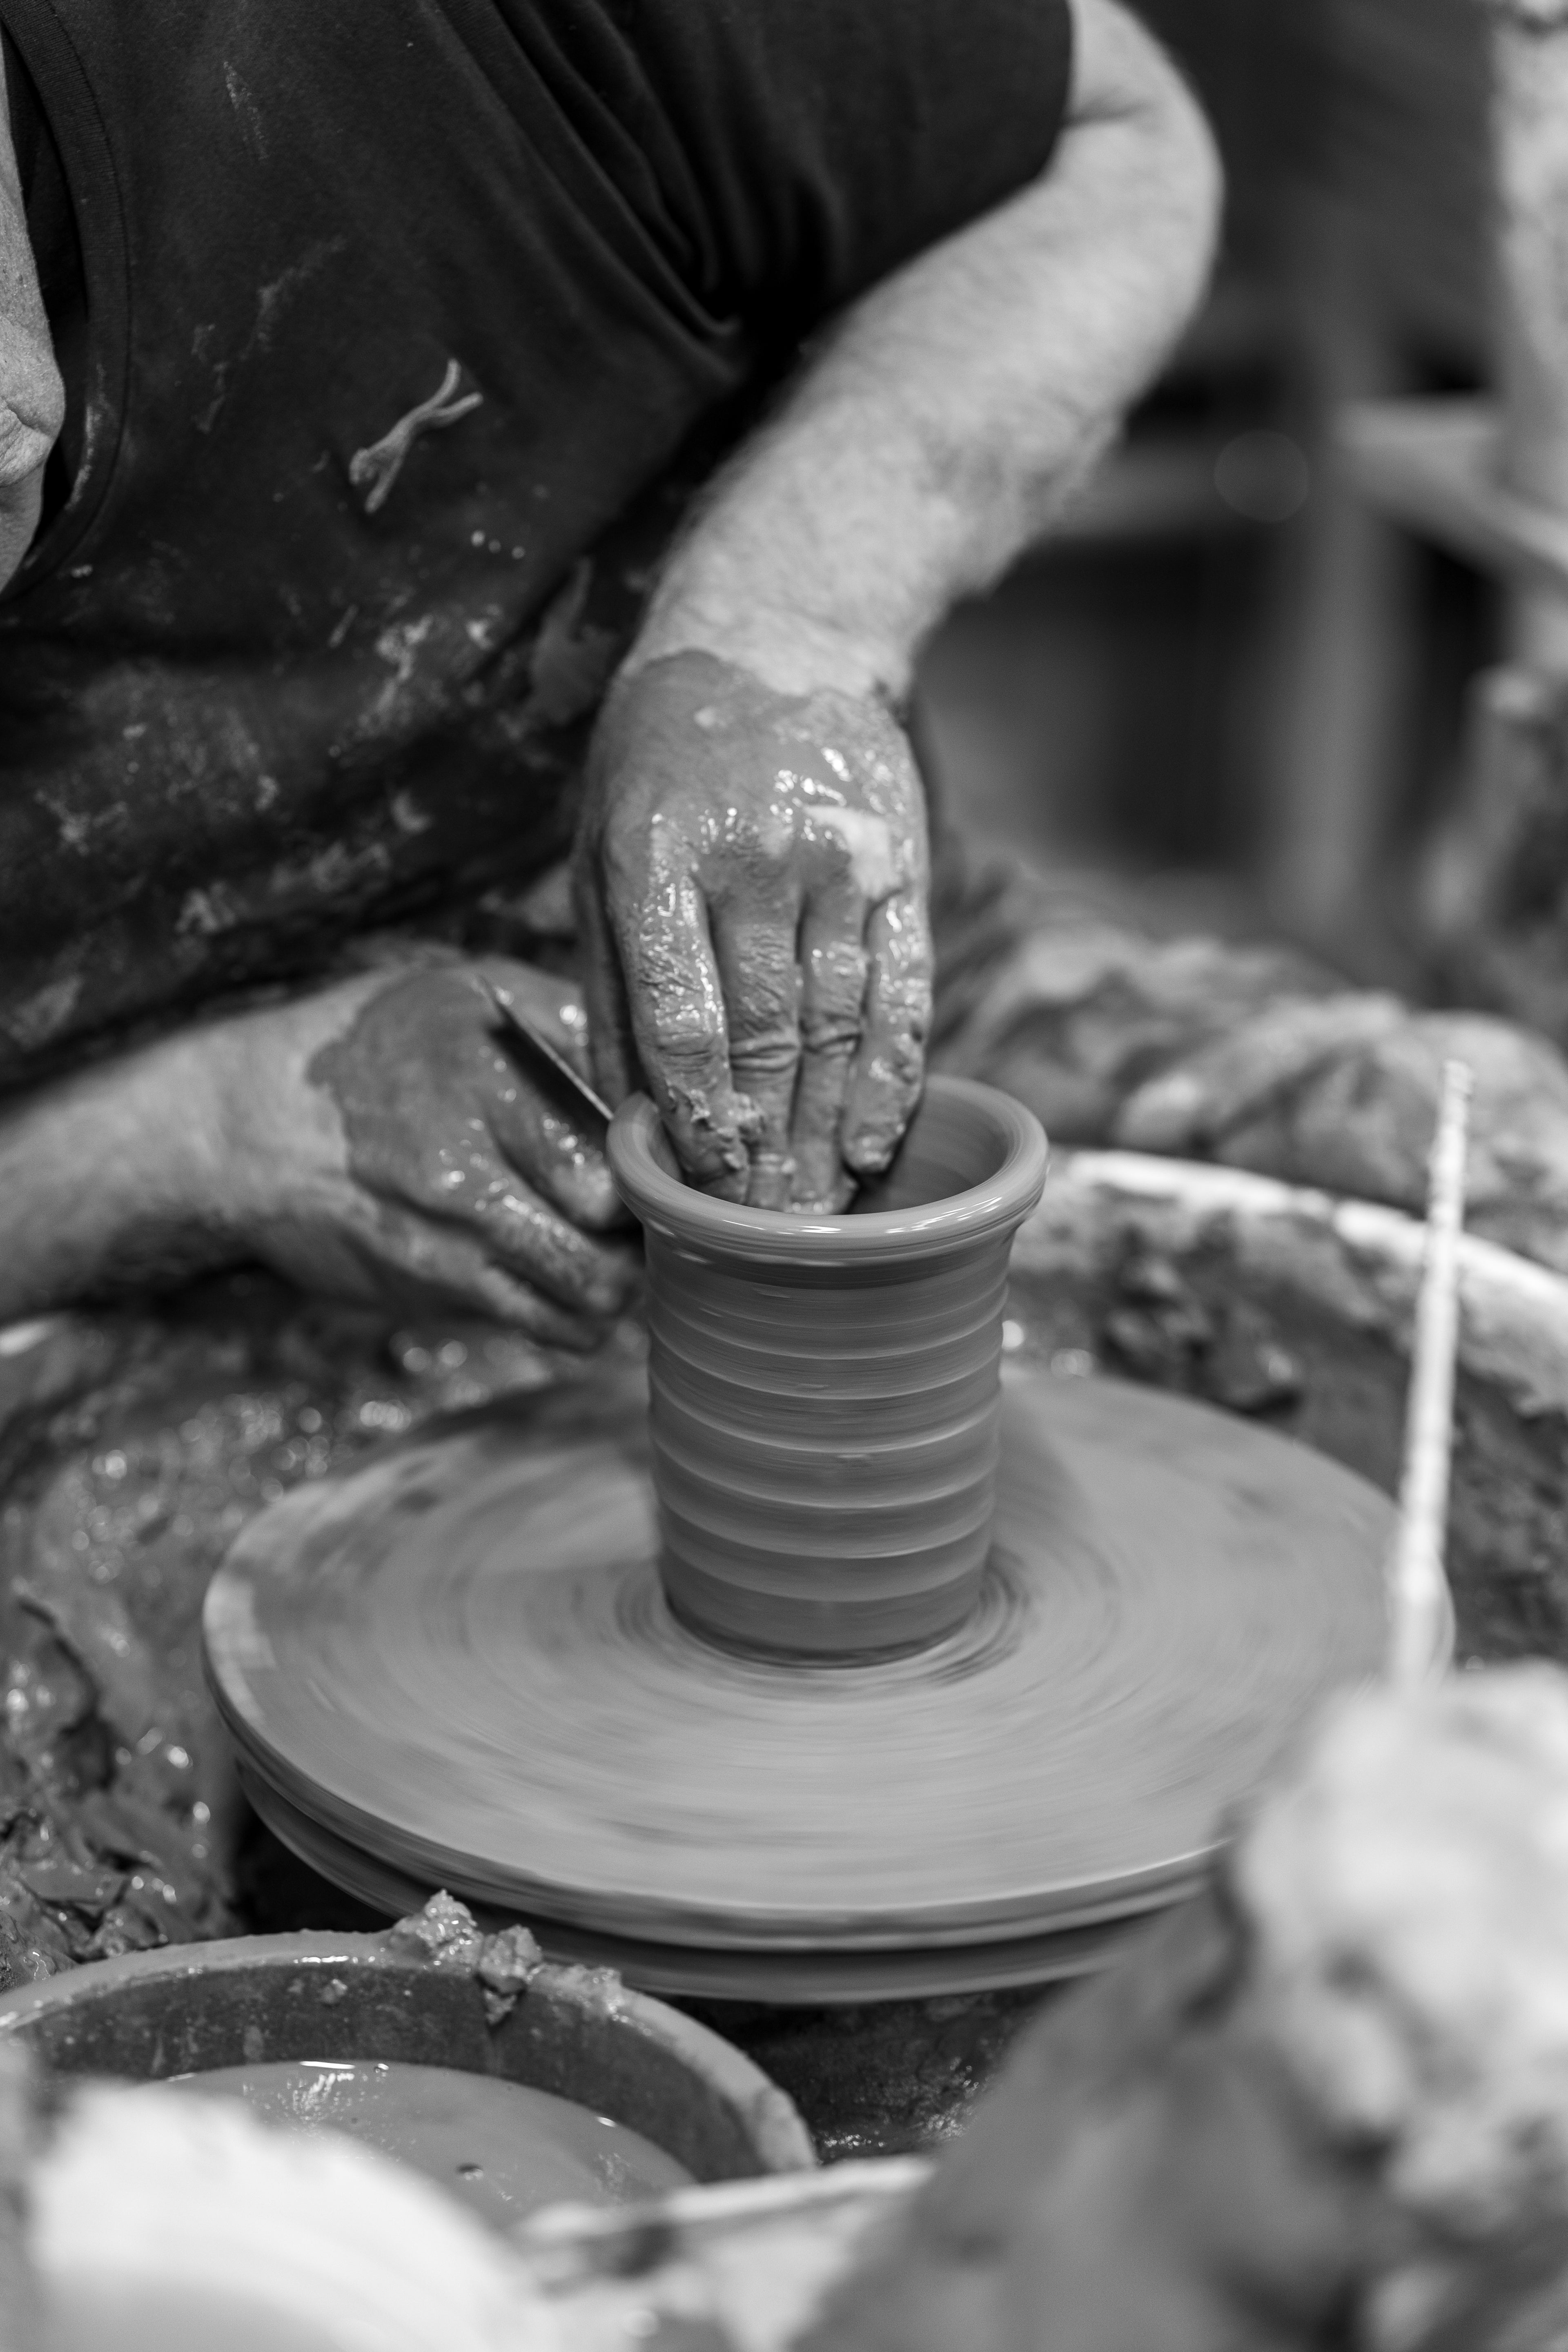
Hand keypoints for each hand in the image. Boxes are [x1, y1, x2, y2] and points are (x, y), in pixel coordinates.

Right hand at [208, 957, 635, 1344]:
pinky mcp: (429, 1297)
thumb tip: (652, 1066)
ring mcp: (443, 1252)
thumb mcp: (466, 994)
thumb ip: (567, 1019)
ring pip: (578, 1309)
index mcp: (486, 1091)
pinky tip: (559, 1273)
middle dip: (643, 1242)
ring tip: (608, 1249)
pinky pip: (532, 1327)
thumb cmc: (370, 1045)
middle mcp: (463, 1181)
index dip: (653, 1178)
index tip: (661, 1167)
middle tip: (646, 1216)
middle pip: (606, 1255)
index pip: (610, 1172)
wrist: (244, 1128)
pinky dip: (564, 1315)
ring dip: (611, 1291)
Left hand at [575, 651, 933, 1210]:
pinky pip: (901, 992)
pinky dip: (890, 1078)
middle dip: (763, 1152)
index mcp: (654, 859)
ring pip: (834, 1030)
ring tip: (816, 1210)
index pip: (682, 1024)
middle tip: (763, 1233)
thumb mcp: (598, 852)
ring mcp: (835, 859)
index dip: (697, 1124)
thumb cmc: (662, 763)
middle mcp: (750, 859)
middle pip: (764, 1042)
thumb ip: (611, 984)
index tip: (703, 1192)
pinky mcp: (901, 863)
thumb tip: (630, 1119)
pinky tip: (875, 1143)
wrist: (773, 636)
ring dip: (826, 1133)